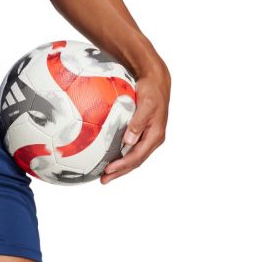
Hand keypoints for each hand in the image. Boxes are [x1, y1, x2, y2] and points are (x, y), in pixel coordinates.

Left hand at [101, 63, 169, 184]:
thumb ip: (138, 122)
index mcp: (156, 135)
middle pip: (135, 162)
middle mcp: (153, 140)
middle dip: (119, 172)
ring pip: (133, 158)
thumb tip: (129, 140)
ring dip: (120, 168)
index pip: (137, 156)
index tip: (109, 170)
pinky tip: (111, 161)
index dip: (122, 165)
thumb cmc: (152, 90)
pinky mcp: (142, 135)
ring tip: (105, 177)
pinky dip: (121, 158)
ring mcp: (148, 138)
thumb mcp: (146, 104)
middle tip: (104, 180)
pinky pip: (132, 151)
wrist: (157, 81)